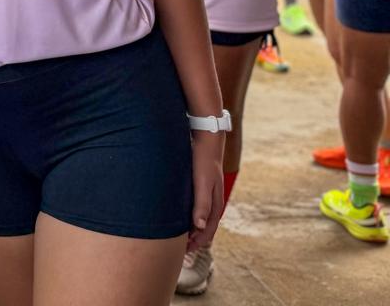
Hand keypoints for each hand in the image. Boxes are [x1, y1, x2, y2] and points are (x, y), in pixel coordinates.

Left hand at [188, 130, 224, 251]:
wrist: (205, 140)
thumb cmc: (203, 161)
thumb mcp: (202, 183)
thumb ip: (202, 204)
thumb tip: (200, 227)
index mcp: (215, 204)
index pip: (208, 231)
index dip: (197, 243)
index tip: (184, 251)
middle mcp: (212, 201)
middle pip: (204, 227)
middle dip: (193, 239)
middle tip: (177, 248)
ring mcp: (206, 194)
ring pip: (198, 218)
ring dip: (189, 228)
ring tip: (175, 235)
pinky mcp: (198, 186)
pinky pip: (193, 207)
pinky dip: (187, 216)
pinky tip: (176, 215)